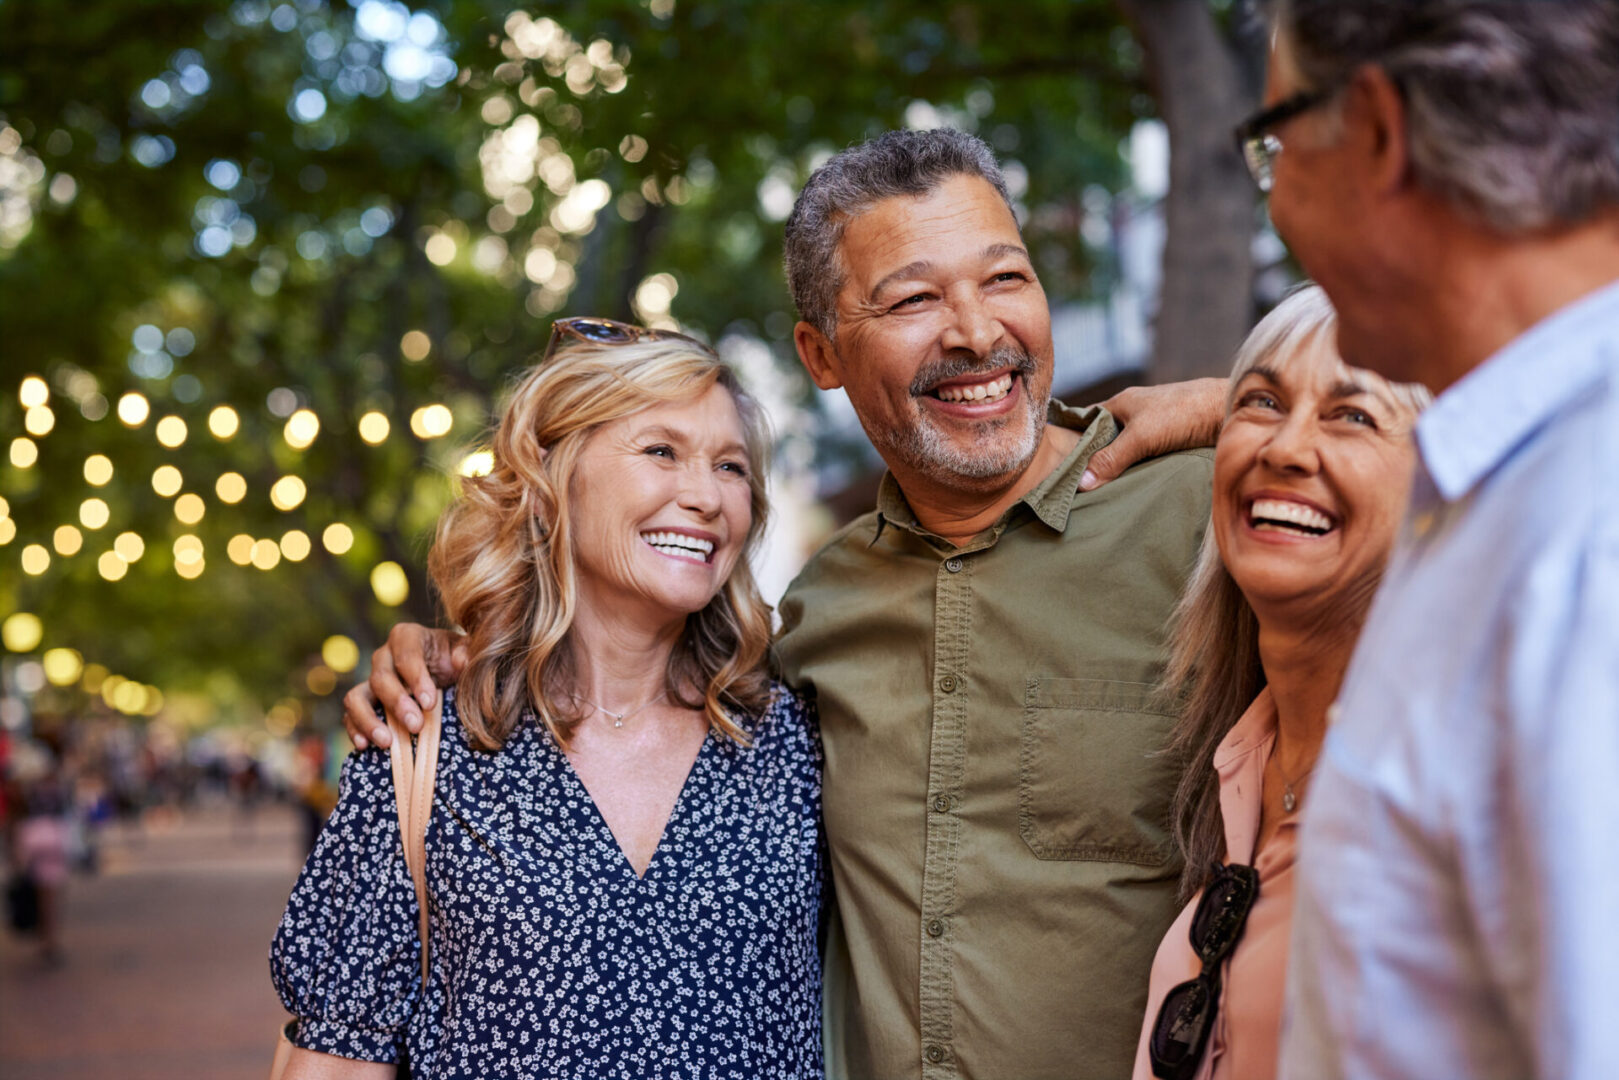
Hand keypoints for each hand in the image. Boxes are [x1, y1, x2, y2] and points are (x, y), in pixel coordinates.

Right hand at [340, 626, 466, 749]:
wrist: (444, 672)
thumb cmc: (454, 658)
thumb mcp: (464, 650)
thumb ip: (465, 652)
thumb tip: (461, 661)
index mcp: (407, 637)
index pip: (406, 655)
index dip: (416, 679)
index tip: (430, 703)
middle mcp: (384, 656)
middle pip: (381, 678)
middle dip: (397, 703)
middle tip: (416, 726)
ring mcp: (370, 680)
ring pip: (356, 697)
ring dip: (369, 720)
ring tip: (387, 742)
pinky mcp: (364, 702)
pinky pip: (350, 715)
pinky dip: (355, 730)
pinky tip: (365, 746)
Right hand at [1080, 377, 1224, 490]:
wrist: (1229, 410)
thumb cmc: (1183, 413)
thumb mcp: (1141, 437)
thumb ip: (1111, 459)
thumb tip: (1081, 483)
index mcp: (1121, 403)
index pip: (1085, 420)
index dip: (1071, 440)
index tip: (1059, 465)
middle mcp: (1135, 412)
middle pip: (1105, 438)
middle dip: (1094, 459)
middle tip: (1079, 486)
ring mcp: (1154, 426)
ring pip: (1127, 448)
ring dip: (1119, 466)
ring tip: (1103, 492)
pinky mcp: (1171, 439)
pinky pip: (1146, 456)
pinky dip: (1139, 469)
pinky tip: (1134, 485)